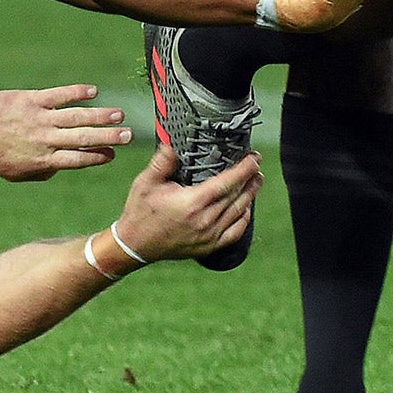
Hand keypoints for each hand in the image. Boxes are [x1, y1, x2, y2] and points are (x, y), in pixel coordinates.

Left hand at [0, 84, 131, 180]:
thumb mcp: (18, 174)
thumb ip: (43, 172)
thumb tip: (61, 167)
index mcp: (44, 161)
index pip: (77, 160)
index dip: (97, 157)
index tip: (113, 154)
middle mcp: (45, 141)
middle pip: (83, 139)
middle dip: (108, 137)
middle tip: (128, 135)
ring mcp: (40, 120)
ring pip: (76, 118)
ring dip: (99, 116)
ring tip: (119, 114)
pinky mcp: (31, 101)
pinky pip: (59, 96)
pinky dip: (77, 93)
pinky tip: (93, 91)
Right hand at [112, 145, 260, 262]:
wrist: (135, 245)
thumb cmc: (140, 212)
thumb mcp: (145, 182)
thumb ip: (161, 162)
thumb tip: (172, 145)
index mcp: (192, 203)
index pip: (226, 183)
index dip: (243, 169)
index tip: (254, 159)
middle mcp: (204, 221)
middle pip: (236, 197)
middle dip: (250, 179)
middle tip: (257, 166)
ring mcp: (208, 237)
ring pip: (238, 214)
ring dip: (250, 196)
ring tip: (256, 182)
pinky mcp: (208, 247)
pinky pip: (234, 233)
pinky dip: (243, 220)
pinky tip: (245, 209)